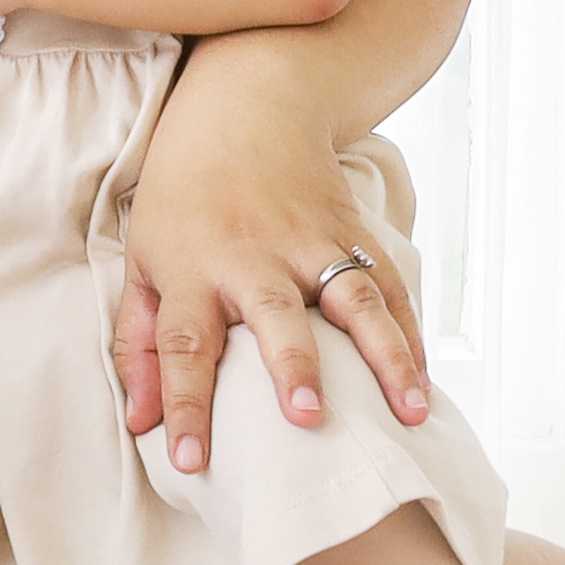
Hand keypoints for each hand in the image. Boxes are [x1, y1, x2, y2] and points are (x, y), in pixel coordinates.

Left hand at [114, 129, 429, 474]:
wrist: (247, 104)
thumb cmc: (183, 194)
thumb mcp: (143, 258)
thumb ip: (140, 343)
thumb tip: (140, 423)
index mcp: (192, 268)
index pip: (181, 344)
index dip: (183, 402)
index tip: (188, 460)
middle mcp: (252, 257)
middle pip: (273, 314)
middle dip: (292, 366)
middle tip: (308, 418)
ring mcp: (309, 242)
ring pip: (352, 301)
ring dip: (382, 357)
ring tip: (409, 412)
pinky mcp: (351, 231)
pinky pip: (388, 286)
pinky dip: (409, 333)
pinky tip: (424, 378)